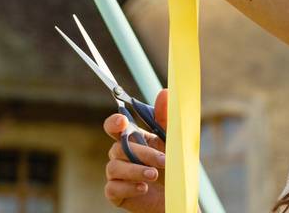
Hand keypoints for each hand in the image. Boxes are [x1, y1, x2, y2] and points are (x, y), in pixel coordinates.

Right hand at [103, 89, 167, 211]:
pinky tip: (143, 188)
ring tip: (154, 176)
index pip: (114, 126)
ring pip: (114, 167)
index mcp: (132, 139)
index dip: (114, 122)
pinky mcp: (116, 193)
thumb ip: (166, 119)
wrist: (176, 196)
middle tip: (163, 161)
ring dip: (136, 171)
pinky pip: (112, 188)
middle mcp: (121, 154)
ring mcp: (117, 174)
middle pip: (118, 147)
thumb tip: (165, 93)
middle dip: (142, 154)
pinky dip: (129, 187)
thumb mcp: (172, 142)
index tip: (122, 122)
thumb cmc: (173, 166)